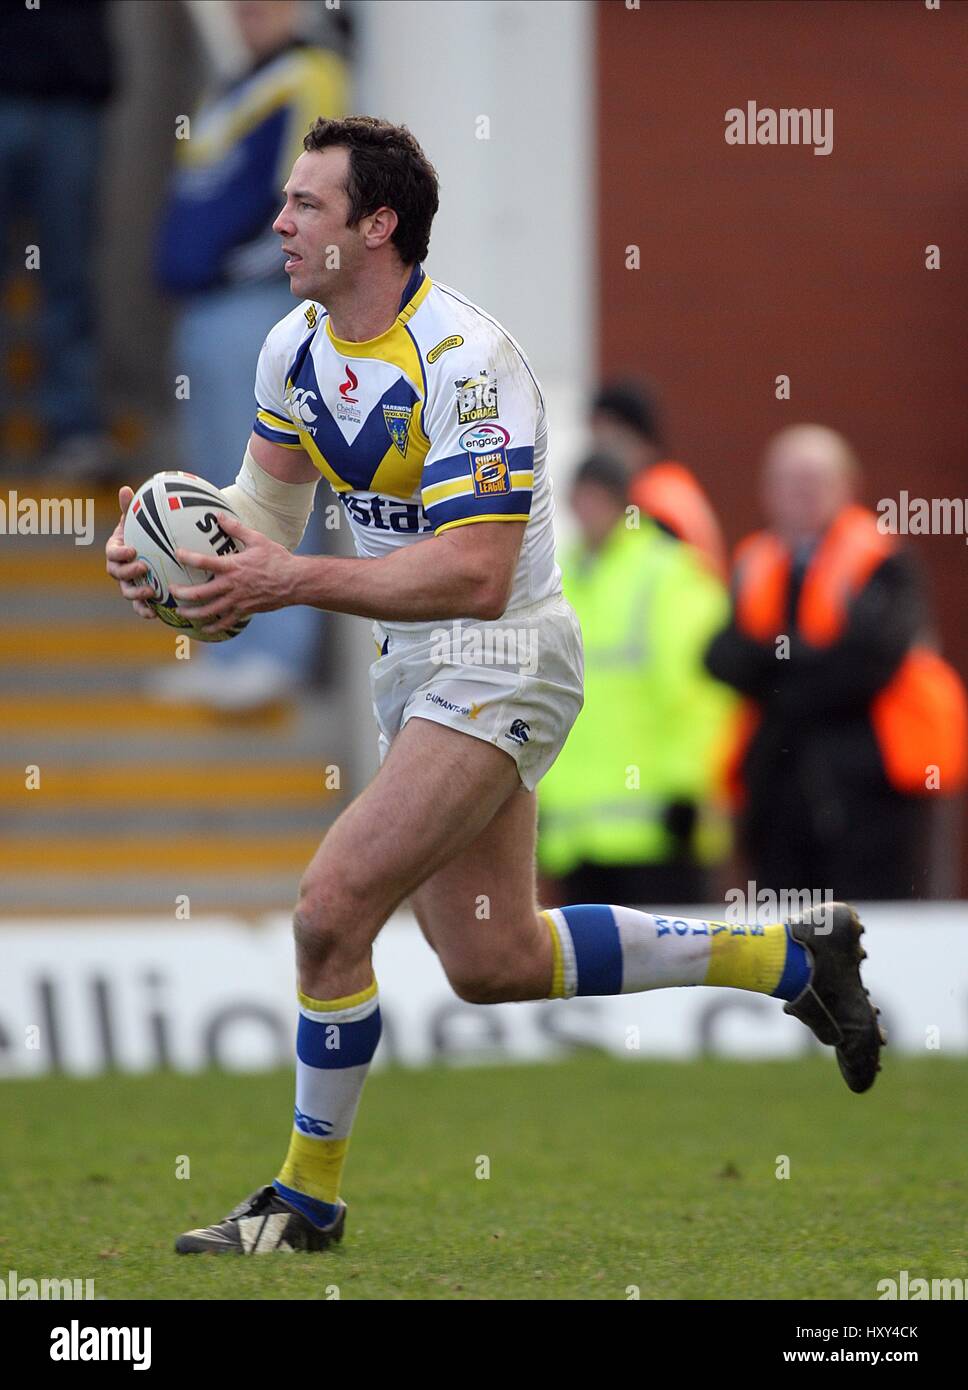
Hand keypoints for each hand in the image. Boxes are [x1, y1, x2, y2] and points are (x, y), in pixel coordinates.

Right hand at [105, 486, 156, 619]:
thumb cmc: (147, 534)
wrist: (159, 553)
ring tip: (151, 592)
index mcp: (117, 550)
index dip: (120, 553)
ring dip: (137, 594)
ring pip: (127, 592)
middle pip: (117, 573)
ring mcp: (129, 584)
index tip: (133, 550)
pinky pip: (139, 607)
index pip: (112, 552)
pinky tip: (155, 613)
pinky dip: (145, 611)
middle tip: (144, 567)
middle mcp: (120, 568)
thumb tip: (125, 489)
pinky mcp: (141, 598)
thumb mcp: (140, 521)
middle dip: (128, 572)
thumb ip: (131, 509)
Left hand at [171, 512, 299, 634]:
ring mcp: (237, 601)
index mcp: (233, 566)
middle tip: (171, 590)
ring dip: (192, 613)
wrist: (295, 582)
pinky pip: (226, 622)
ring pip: (209, 611)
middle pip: (200, 593)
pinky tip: (204, 629)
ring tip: (180, 612)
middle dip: (182, 593)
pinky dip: (213, 627)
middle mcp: (232, 586)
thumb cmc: (277, 559)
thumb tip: (218, 515)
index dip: (187, 557)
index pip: (204, 562)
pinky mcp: (245, 611)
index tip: (177, 554)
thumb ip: (236, 528)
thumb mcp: (257, 539)